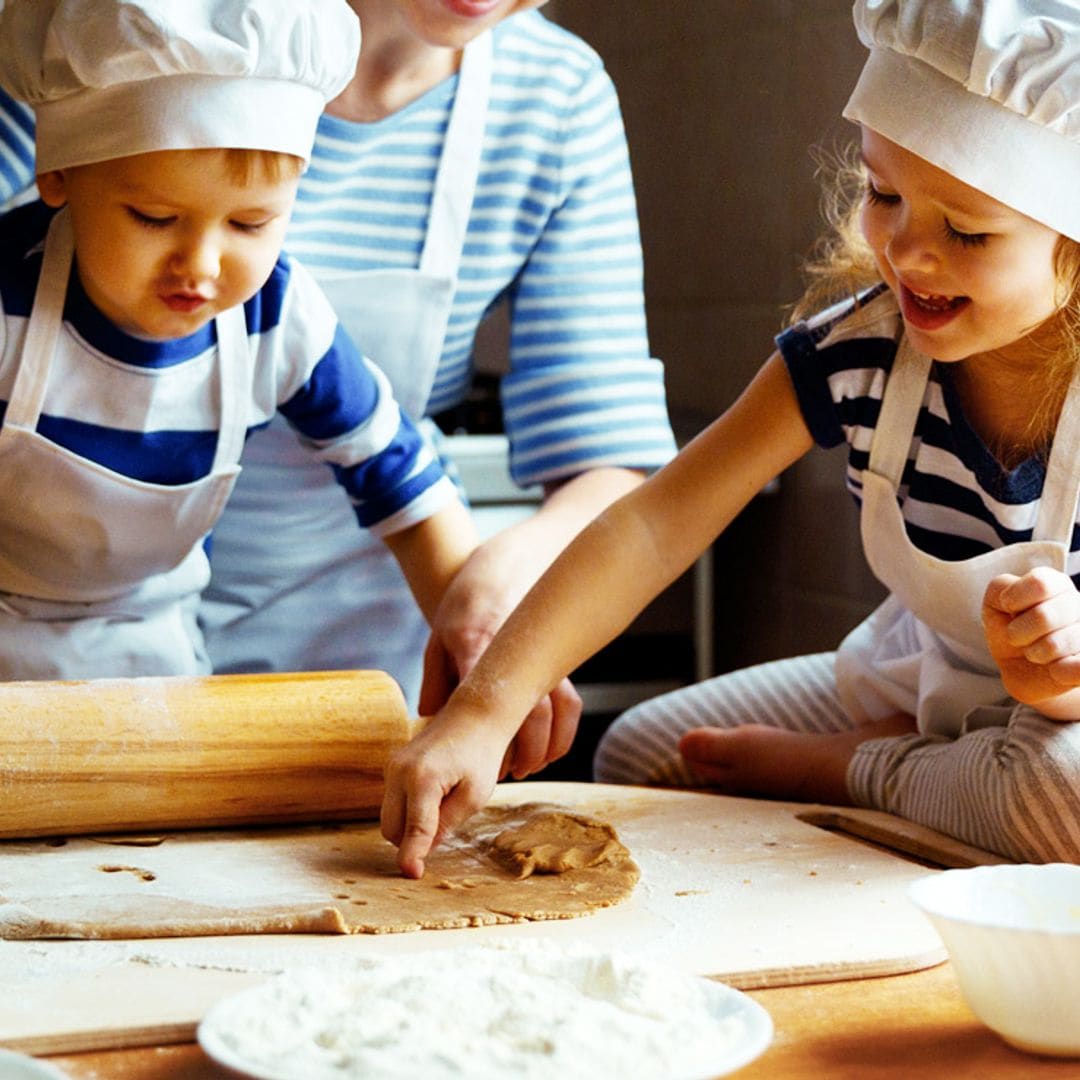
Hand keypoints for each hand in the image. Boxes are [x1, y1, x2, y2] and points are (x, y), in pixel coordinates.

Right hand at [380, 706, 506, 878]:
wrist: (474, 715)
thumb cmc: (481, 754)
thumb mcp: (474, 795)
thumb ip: (447, 824)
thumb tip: (423, 849)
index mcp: (423, 778)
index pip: (414, 828)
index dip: (412, 855)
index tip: (412, 874)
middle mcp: (399, 771)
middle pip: (392, 829)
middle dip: (412, 841)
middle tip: (446, 827)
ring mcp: (392, 766)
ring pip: (389, 818)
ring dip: (409, 826)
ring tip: (444, 805)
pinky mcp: (392, 765)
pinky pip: (392, 802)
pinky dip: (408, 810)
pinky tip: (434, 796)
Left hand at [418, 532, 581, 778]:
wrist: (504, 565)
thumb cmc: (464, 603)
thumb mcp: (439, 637)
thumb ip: (434, 680)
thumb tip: (428, 720)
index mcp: (475, 645)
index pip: (483, 699)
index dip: (485, 735)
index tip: (477, 762)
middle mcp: (512, 652)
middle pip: (530, 711)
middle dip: (522, 751)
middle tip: (507, 774)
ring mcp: (538, 656)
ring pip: (557, 709)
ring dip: (546, 746)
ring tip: (527, 768)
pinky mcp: (555, 659)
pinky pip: (570, 701)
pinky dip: (564, 731)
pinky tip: (550, 751)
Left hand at [983, 567, 1079, 717]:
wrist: (1021, 668)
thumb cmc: (1010, 629)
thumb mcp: (996, 602)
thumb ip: (1001, 588)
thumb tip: (1014, 601)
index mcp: (1058, 586)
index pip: (1040, 584)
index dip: (1013, 601)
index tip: (1009, 610)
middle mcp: (1079, 606)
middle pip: (1044, 616)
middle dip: (1018, 632)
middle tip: (1018, 637)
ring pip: (1055, 645)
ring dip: (1034, 653)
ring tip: (1036, 652)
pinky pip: (1078, 668)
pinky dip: (1058, 672)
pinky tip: (1055, 669)